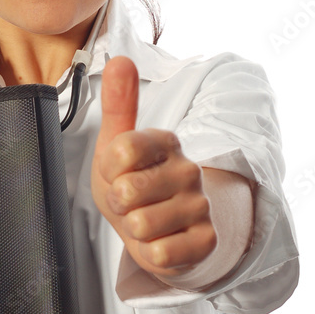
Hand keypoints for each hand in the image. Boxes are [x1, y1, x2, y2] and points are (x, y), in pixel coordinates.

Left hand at [91, 56, 217, 279]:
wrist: (157, 231)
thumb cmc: (134, 185)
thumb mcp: (115, 146)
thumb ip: (118, 104)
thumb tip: (121, 59)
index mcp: (165, 141)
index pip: (121, 149)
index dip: (109, 170)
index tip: (117, 172)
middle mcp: (188, 169)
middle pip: (127, 191)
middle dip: (118, 204)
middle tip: (130, 202)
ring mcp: (199, 205)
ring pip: (141, 225)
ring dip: (133, 230)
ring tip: (144, 220)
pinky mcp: (205, 240)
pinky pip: (160, 254)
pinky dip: (150, 253)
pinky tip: (161, 241)